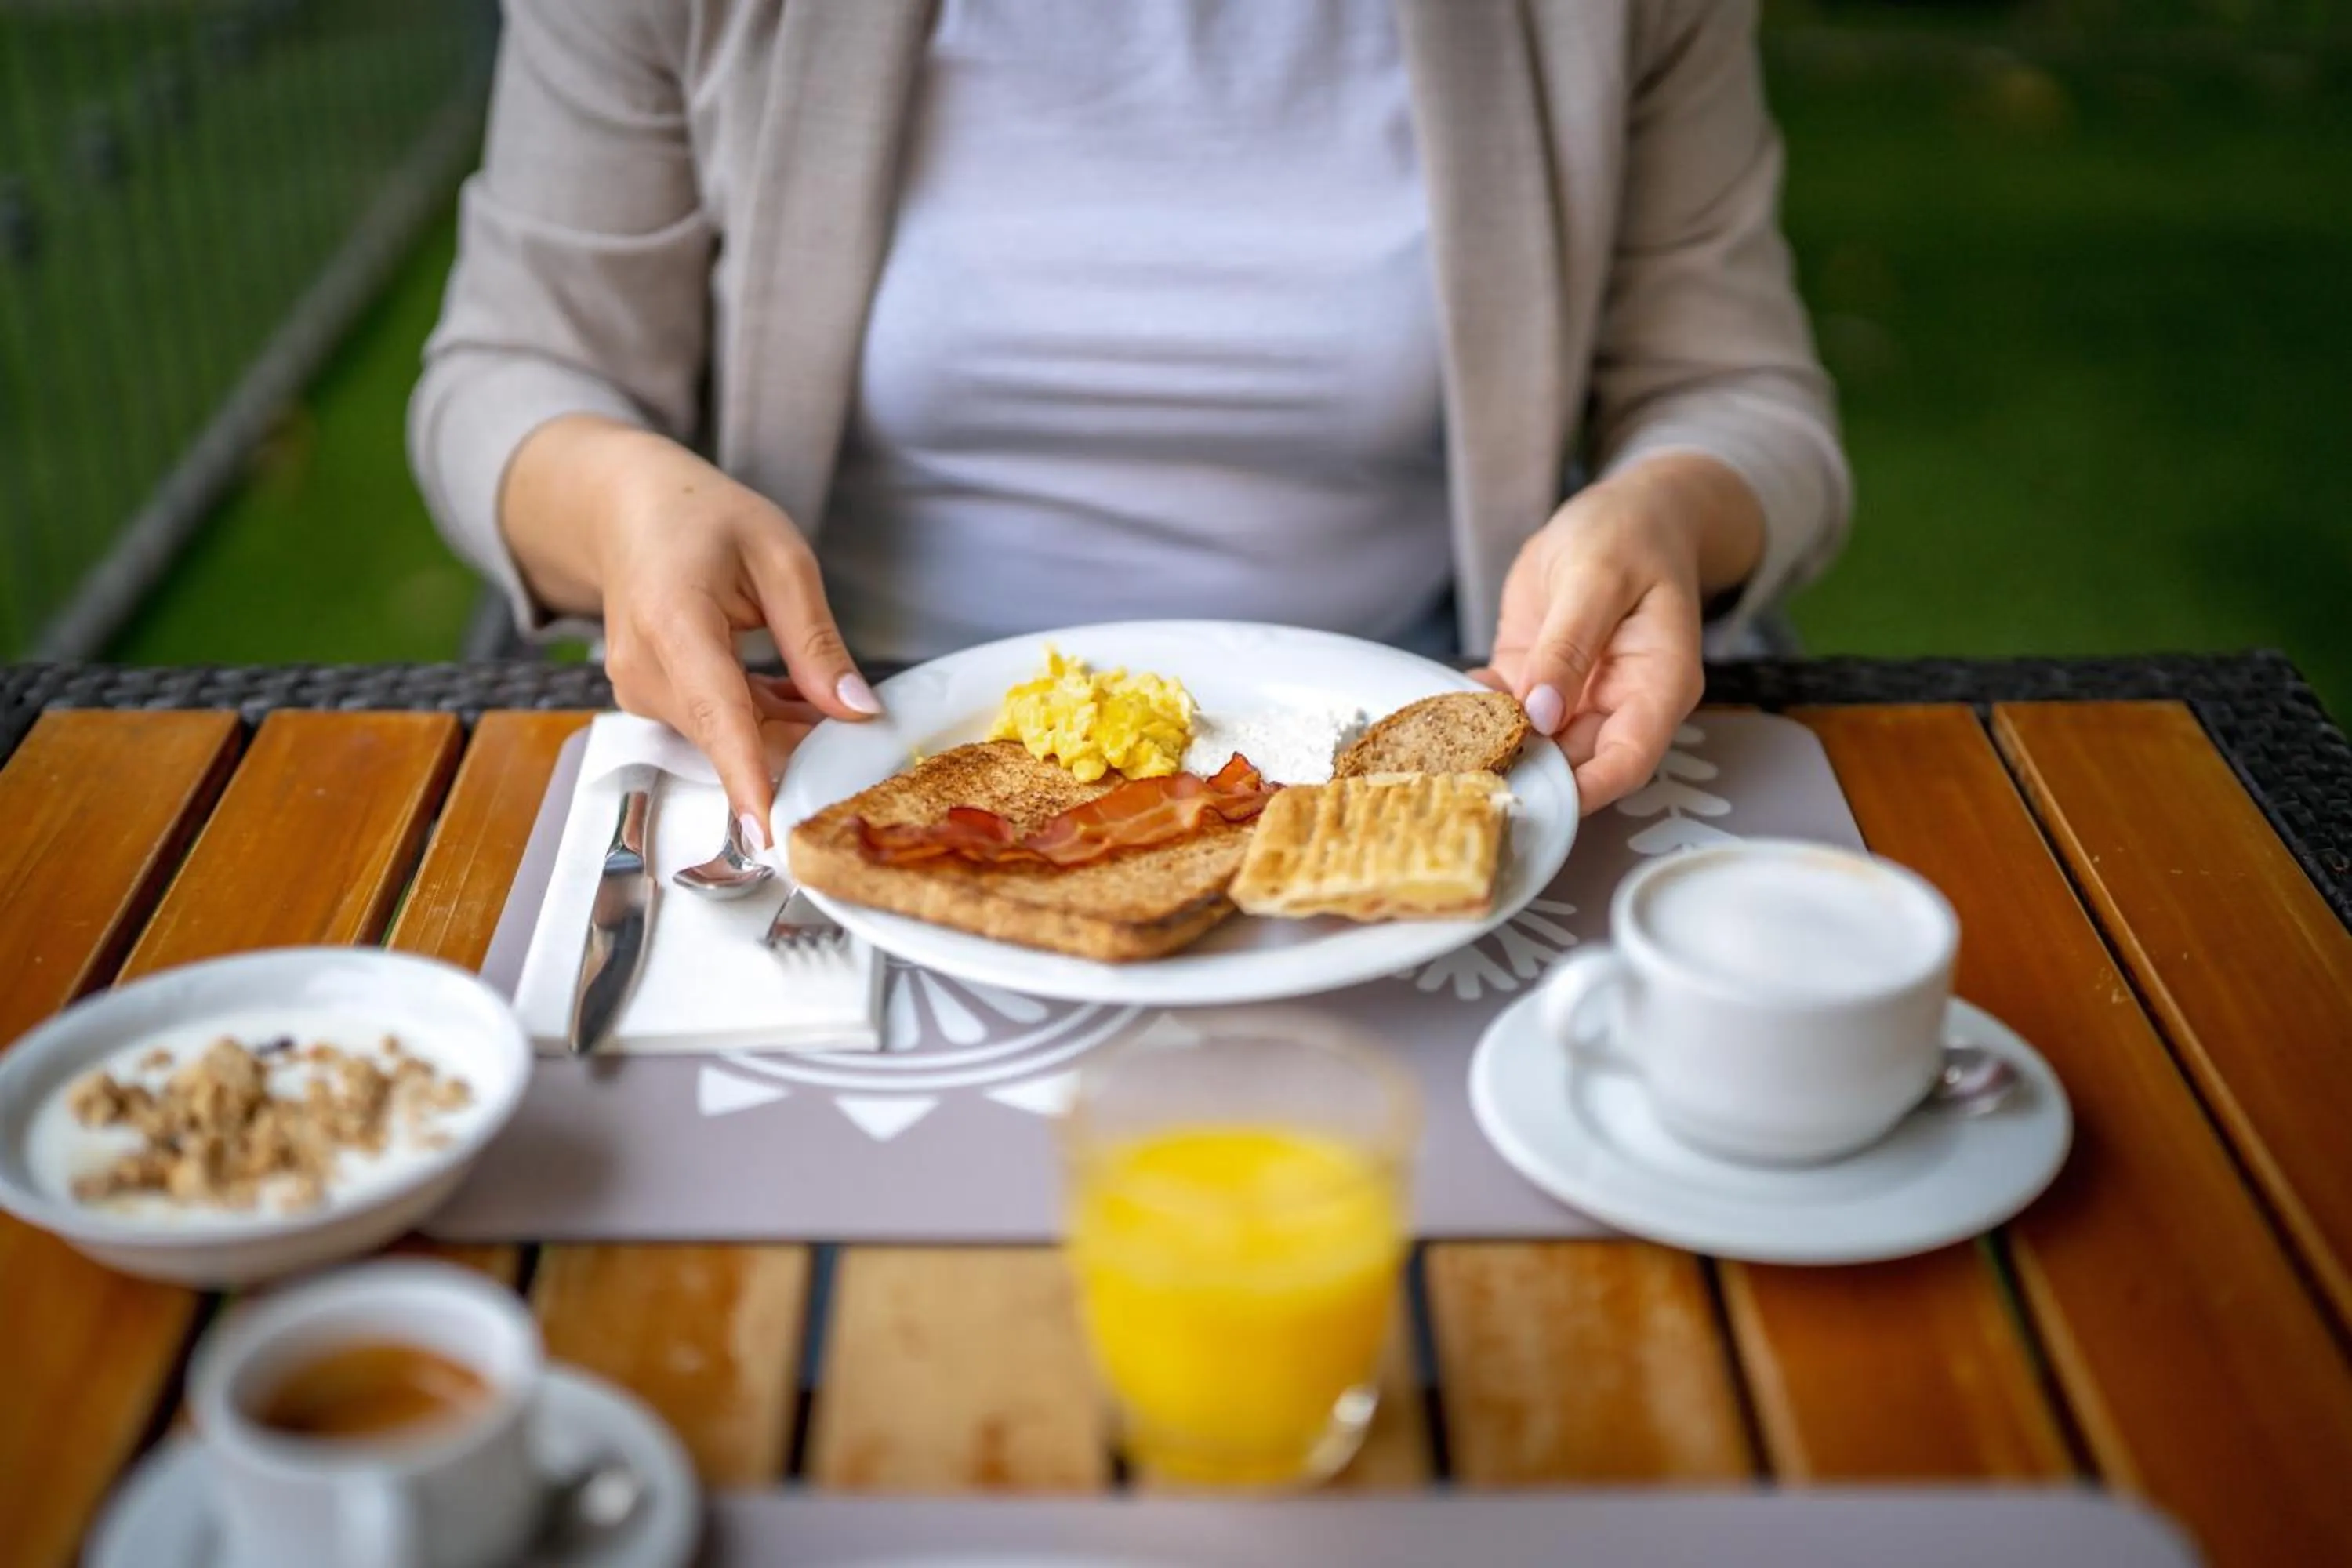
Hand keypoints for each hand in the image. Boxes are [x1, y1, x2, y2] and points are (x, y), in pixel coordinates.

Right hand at [500, 416, 880, 843]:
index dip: (747, 778)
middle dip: (802, 744)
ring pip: (731, 737)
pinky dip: (763, 719)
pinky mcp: (651, 700)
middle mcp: (645, 669)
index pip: (717, 716)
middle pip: (735, 736)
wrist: (627, 509)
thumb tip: (858, 713)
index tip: (769, 834)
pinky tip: (794, 694)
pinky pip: (719, 727)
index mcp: (674, 623)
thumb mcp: (780, 560)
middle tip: (861, 725)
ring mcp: (641, 691)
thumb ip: (816, 643)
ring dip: (787, 728)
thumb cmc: (703, 520)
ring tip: (822, 689)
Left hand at [1474, 454, 1763, 812]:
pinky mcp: (1537, 680)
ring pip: (1535, 745)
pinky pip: (1503, 711)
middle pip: (1576, 764)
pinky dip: (1474, 715)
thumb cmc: (1628, 534)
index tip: (1532, 800)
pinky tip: (1443, 712)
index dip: (1584, 790)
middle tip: (1468, 778)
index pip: (1627, 761)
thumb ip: (1569, 645)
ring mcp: (1577, 696)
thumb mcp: (1596, 577)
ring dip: (1492, 748)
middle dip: (1527, 774)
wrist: (1625, 510)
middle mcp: (1620, 702)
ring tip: (1443, 752)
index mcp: (1658, 685)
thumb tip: (1542, 713)